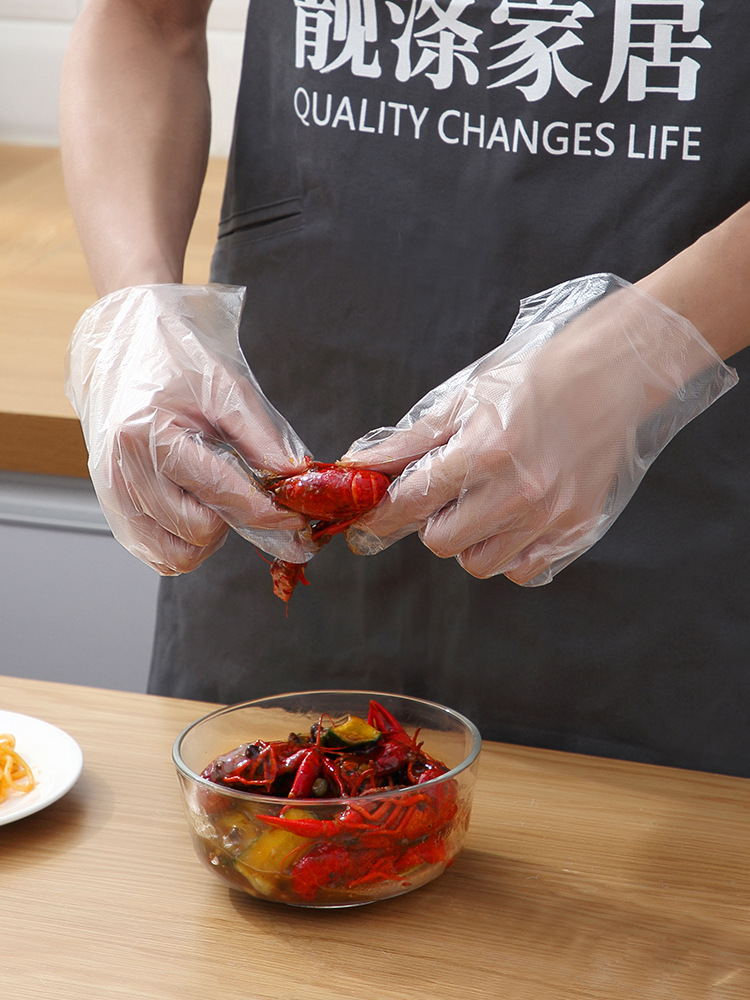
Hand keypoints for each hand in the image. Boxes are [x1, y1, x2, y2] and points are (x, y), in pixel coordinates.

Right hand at [66, 284, 315, 573]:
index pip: (221, 493)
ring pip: (176, 555)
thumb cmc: (174, 364)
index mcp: (149, 435)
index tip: (295, 518)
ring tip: (217, 499)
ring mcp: (112, 495)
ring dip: (208, 538)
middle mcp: (123, 471)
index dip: (267, 513)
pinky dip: (184, 544)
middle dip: (234, 518)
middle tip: (247, 490)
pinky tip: (196, 509)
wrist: (123, 350)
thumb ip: (261, 439)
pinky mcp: (113, 511)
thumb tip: (293, 481)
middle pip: (199, 531)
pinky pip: (157, 555)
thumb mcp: (226, 389)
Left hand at [342, 274, 736, 584]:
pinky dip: (508, 554)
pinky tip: (514, 520)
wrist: (609, 375)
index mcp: (483, 450)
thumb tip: (359, 467)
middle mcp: (518, 491)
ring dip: (470, 540)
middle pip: (440, 542)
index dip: (383, 513)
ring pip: (479, 564)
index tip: (373, 515)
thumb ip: (409, 442)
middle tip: (446, 496)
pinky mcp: (575, 529)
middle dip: (432, 522)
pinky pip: (522, 571)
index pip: (412, 504)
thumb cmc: (532, 380)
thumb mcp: (463, 401)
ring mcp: (550, 516)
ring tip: (484, 505)